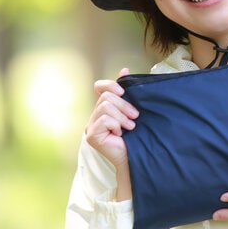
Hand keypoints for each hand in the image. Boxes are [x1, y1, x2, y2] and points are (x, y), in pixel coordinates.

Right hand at [85, 68, 138, 199]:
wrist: (136, 158)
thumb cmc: (137, 136)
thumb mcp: (132, 110)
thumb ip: (127, 93)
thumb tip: (124, 69)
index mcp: (103, 109)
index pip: (99, 87)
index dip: (112, 85)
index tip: (125, 92)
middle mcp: (94, 117)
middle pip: (106, 97)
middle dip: (124, 105)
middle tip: (135, 117)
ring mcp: (90, 126)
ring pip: (106, 106)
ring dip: (122, 116)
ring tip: (130, 127)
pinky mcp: (91, 136)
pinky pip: (104, 119)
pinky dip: (116, 124)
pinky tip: (121, 134)